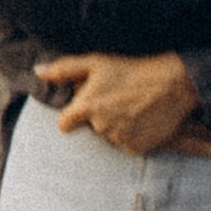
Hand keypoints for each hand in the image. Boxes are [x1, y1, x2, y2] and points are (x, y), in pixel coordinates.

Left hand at [33, 50, 210, 159]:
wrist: (173, 83)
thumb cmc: (132, 69)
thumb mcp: (96, 63)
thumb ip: (64, 70)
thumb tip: (37, 72)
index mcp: (86, 107)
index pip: (65, 124)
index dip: (72, 117)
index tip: (83, 110)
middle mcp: (100, 126)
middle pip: (91, 128)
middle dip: (99, 117)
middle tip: (117, 100)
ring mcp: (119, 138)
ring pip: (110, 137)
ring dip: (116, 126)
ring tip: (132, 107)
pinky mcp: (136, 148)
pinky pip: (127, 145)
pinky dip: (132, 135)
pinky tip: (142, 119)